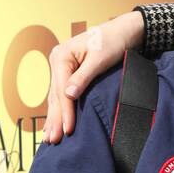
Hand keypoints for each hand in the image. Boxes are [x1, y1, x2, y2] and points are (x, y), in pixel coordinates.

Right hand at [43, 10, 144, 141]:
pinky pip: (62, 96)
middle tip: (52, 141)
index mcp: (62, 56)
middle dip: (55, 119)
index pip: (62, 90)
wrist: (123, 32)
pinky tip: (55, 123)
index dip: (66, 111)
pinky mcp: (69, 74)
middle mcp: (58, 62)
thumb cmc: (113, 42)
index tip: (68, 129)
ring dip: (54, 118)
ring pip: (56, 97)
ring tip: (50, 138)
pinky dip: (60, 110)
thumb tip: (69, 95)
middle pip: (56, 95)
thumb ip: (84, 77)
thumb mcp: (99, 58)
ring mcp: (62, 68)